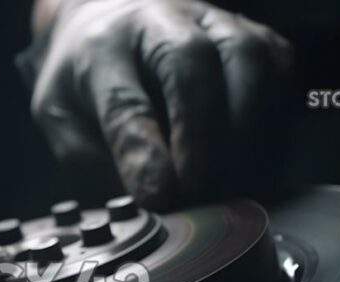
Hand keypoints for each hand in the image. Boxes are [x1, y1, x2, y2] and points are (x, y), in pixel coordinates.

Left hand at [26, 0, 292, 209]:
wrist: (112, 24)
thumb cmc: (87, 82)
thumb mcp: (60, 124)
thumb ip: (90, 162)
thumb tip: (145, 200)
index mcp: (101, 49)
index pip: (124, 101)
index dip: (145, 152)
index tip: (159, 196)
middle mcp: (160, 22)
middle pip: (192, 63)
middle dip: (202, 135)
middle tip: (200, 191)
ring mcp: (213, 23)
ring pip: (249, 58)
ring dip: (248, 129)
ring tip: (235, 183)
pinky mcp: (253, 37)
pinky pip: (280, 70)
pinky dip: (275, 120)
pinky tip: (258, 161)